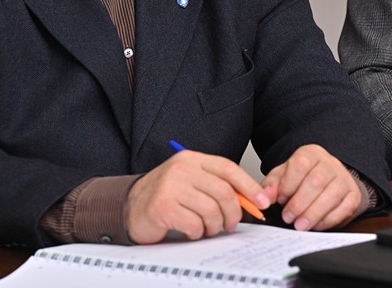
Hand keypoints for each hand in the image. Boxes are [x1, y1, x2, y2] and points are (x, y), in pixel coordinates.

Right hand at [125, 150, 269, 243]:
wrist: (130, 206)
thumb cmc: (165, 195)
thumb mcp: (191, 182)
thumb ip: (217, 185)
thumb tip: (250, 199)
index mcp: (192, 159)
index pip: (228, 168)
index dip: (249, 186)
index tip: (261, 202)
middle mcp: (182, 169)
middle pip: (224, 191)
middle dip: (233, 213)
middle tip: (230, 224)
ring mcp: (171, 186)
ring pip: (211, 210)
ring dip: (214, 226)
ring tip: (207, 228)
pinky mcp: (163, 206)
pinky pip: (194, 224)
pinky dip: (197, 232)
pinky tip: (191, 231)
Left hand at [261, 144, 363, 231]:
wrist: (328, 183)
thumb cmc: (302, 180)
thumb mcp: (283, 177)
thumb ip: (271, 186)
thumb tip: (265, 198)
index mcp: (311, 154)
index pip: (301, 164)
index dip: (288, 184)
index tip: (280, 199)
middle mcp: (330, 163)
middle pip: (317, 180)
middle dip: (300, 203)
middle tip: (288, 217)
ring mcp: (344, 178)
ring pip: (332, 194)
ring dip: (314, 213)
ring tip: (300, 225)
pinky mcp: (354, 195)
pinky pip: (345, 207)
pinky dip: (329, 219)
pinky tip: (316, 225)